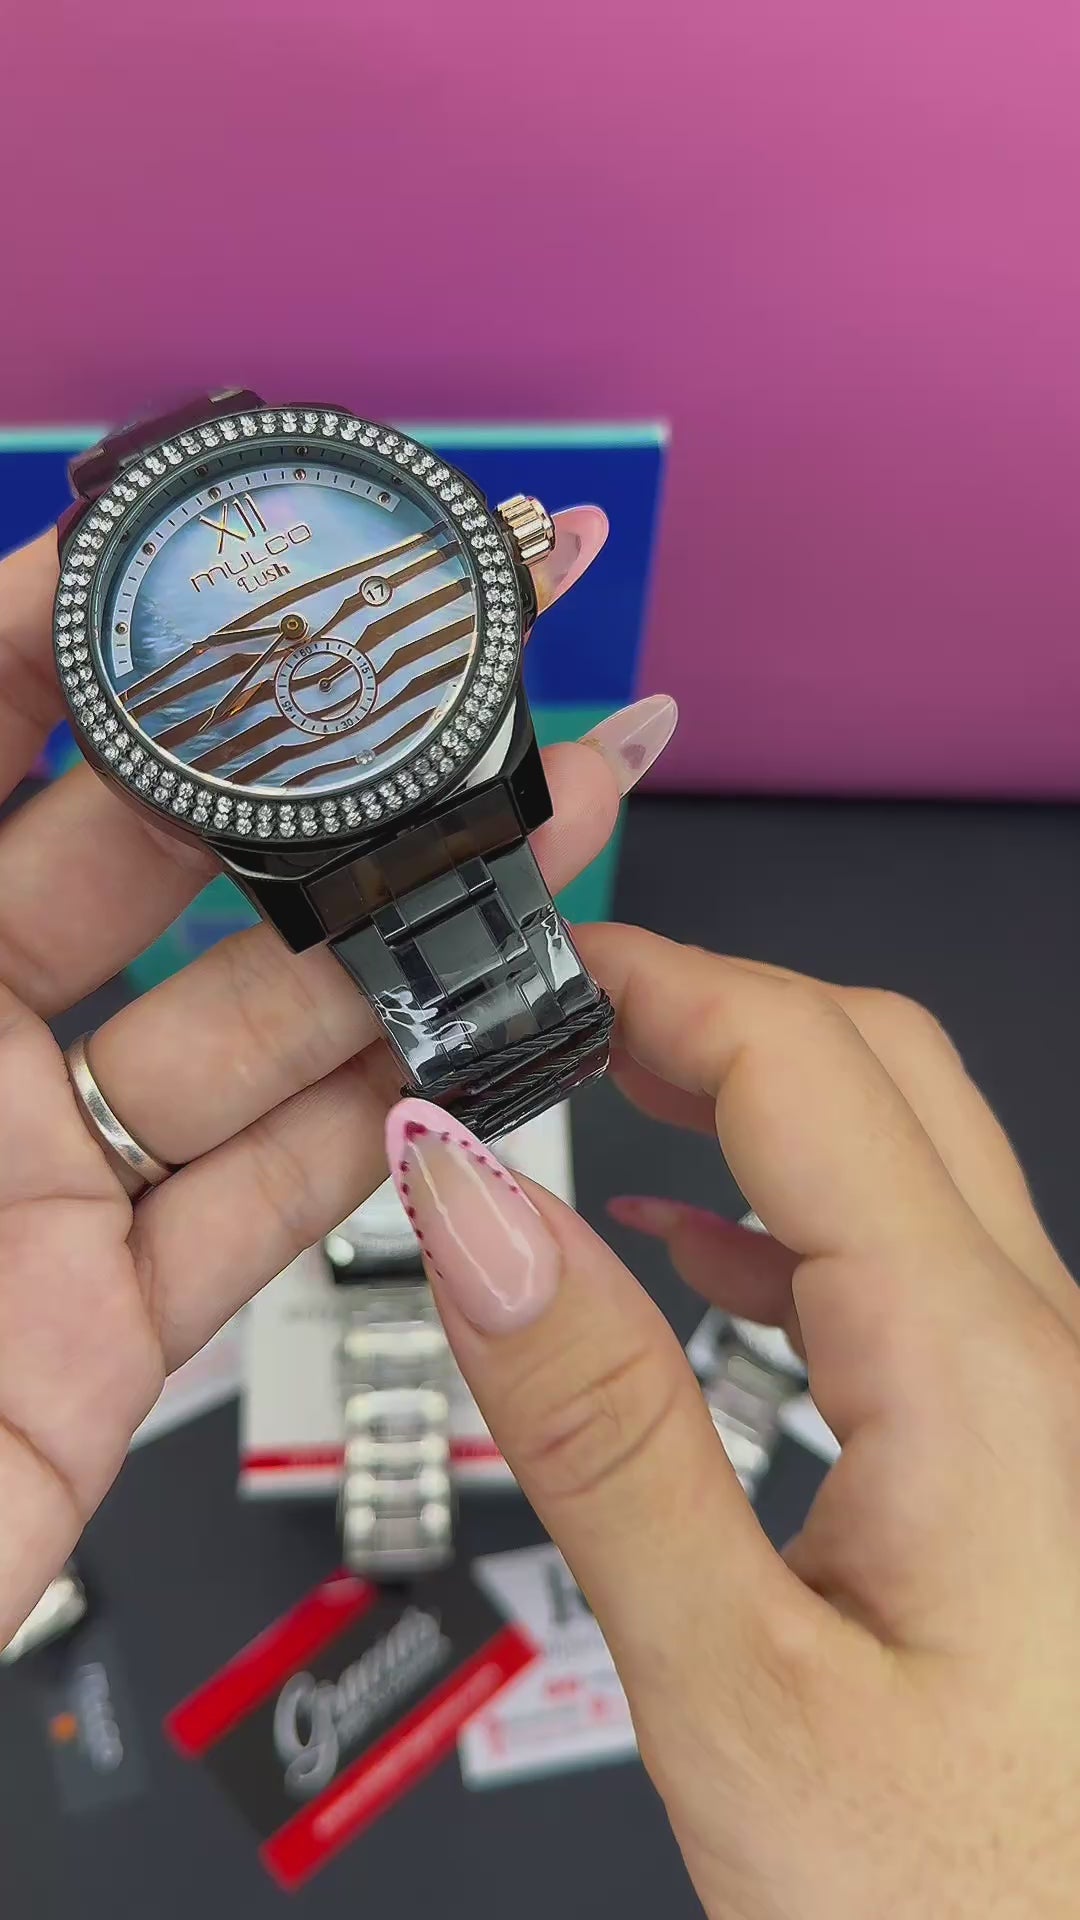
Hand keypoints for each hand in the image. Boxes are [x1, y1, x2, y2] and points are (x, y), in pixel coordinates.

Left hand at [0, 511, 671, 1642]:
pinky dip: (384, 1133)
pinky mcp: (110, 1324)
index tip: (220, 542)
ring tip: (535, 834)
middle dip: (317, 761)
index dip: (100, 619)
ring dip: (402, 934)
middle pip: (160, 861)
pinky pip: (271, 1207)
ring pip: (253, 1028)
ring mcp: (37, 1177)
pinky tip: (478, 1036)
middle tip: (448, 674)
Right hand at [385, 927, 1079, 1918]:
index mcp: (980, 1376)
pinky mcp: (1024, 1459)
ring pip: (901, 1157)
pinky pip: (908, 1270)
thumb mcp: (733, 1688)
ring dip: (748, 1097)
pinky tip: (696, 1247)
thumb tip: (479, 1214)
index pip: (805, 1062)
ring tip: (602, 1089)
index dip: (658, 979)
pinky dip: (786, 1216)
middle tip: (559, 1005)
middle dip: (710, 1004)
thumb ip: (600, 1430)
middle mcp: (1047, 1361)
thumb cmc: (970, 1908)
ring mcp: (1051, 1405)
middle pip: (877, 1068)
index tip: (533, 965)